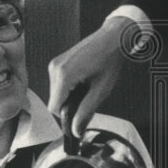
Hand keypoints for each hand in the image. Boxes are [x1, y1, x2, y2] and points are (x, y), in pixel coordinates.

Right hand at [47, 15, 137, 137]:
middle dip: (70, 104)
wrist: (113, 37)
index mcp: (63, 75)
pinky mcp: (58, 61)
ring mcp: (55, 63)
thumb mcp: (101, 89)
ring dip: (70, 95)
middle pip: (55, 100)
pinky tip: (84, 79)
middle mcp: (55, 68)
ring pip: (56, 93)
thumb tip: (76, 131)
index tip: (80, 116)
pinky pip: (58, 83)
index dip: (67, 116)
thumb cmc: (110, 60)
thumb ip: (86, 111)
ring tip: (89, 85)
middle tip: (90, 97)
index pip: (54, 108)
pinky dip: (69, 87)